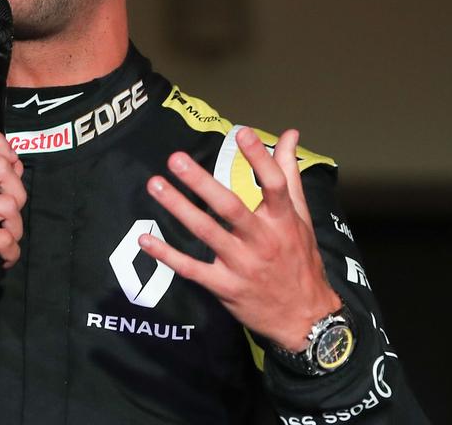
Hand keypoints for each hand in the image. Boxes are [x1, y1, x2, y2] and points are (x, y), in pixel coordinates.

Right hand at [0, 123, 26, 306]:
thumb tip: (9, 168)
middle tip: (10, 211)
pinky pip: (5, 238)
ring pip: (9, 205)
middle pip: (0, 167)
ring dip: (16, 227)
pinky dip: (10, 251)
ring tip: (5, 238)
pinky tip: (1, 257)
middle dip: (18, 191)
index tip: (7, 160)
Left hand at [138, 127, 340, 350]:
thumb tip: (289, 134)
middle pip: (230, 207)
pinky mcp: (225, 286)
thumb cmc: (300, 260)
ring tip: (155, 185)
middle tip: (176, 159)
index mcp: (283, 221)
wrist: (305, 318)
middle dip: (201, 183)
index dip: (259, 158)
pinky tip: (145, 238)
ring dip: (178, 208)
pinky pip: (191, 269)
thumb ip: (290, 174)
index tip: (241, 132)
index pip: (274, 184)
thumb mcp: (301, 218)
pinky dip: (167, 254)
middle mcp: (263, 241)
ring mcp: (242, 265)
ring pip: (206, 233)